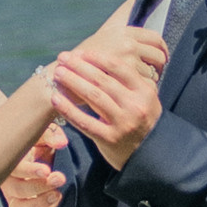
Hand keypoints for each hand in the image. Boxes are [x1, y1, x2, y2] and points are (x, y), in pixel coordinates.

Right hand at [2, 119, 67, 206]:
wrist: (30, 151)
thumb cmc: (34, 141)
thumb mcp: (40, 133)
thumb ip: (50, 134)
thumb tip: (61, 143)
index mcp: (7, 162)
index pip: (12, 170)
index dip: (29, 172)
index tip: (47, 170)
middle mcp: (7, 182)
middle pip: (16, 191)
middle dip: (39, 186)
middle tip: (59, 178)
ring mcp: (14, 198)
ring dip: (39, 204)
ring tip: (58, 194)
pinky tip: (55, 200)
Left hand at [51, 48, 161, 170]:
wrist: (150, 154)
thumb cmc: (143, 120)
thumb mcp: (145, 98)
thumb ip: (130, 81)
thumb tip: (103, 58)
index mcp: (145, 91)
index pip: (119, 68)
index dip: (98, 58)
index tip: (81, 52)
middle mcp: (135, 105)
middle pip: (103, 80)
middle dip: (80, 67)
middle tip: (63, 58)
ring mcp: (122, 123)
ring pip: (93, 97)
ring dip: (73, 82)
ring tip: (58, 73)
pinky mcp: (109, 139)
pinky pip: (84, 121)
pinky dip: (68, 109)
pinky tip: (56, 99)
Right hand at [71, 20, 167, 83]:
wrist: (65, 77)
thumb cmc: (85, 57)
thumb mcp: (106, 32)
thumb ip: (122, 16)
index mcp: (125, 32)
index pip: (156, 39)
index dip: (162, 51)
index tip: (161, 59)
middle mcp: (128, 44)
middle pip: (159, 57)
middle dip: (160, 67)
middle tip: (154, 74)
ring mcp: (126, 62)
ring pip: (153, 73)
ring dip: (148, 81)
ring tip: (139, 85)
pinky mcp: (124, 80)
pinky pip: (146, 86)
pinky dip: (142, 91)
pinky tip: (134, 93)